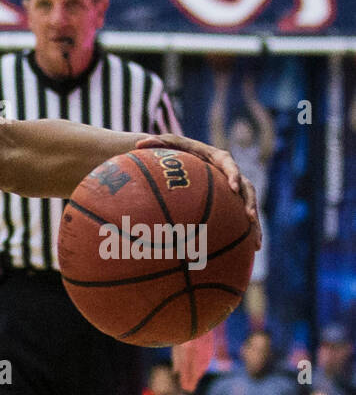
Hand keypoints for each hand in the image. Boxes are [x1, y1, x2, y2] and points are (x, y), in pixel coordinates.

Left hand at [134, 134, 261, 251]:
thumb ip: (156, 143)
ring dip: (254, 224)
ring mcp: (233, 189)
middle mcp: (230, 174)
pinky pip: (241, 218)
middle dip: (249, 203)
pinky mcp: (231, 202)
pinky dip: (246, 233)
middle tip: (249, 218)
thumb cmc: (175, 151)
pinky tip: (250, 251)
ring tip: (256, 244)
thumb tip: (138, 142)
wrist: (185, 160)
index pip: (229, 164)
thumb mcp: (166, 145)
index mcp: (218, 158)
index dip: (233, 175)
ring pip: (248, 206)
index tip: (233, 187)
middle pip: (247, 188)